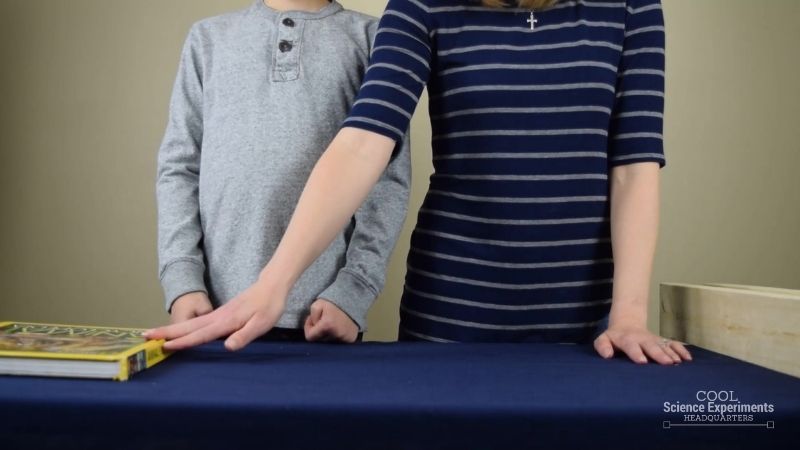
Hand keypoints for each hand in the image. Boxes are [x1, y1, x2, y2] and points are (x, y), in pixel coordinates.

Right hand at [145, 279, 286, 351]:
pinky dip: (183, 327)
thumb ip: (244, 335)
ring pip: (190, 323)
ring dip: (171, 329)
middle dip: (166, 332)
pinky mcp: (220, 314)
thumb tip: (227, 347)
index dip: (183, 342)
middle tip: (144, 337)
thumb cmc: (269, 306)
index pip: (201, 334)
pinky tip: (178, 332)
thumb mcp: (262, 323)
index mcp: (225, 321)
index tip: (164, 346)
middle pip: (188, 326)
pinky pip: (197, 322)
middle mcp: (217, 317)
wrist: (271, 286)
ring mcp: (217, 314)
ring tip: (153, 334)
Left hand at [304, 299, 358, 342]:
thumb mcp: (318, 304)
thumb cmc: (334, 303)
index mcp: (327, 326)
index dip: (308, 328)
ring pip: (328, 342)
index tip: (313, 321)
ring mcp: (345, 339)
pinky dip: (335, 336)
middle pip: (319, 340)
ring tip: (330, 323)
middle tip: (321, 321)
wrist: (353, 302)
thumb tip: (313, 326)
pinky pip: (338, 342)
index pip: (310, 337)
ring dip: (326, 334)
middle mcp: (336, 335)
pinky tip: (338, 328)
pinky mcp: (351, 340)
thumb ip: (311, 316)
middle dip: (317, 331)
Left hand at [594, 324, 691, 364]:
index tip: (642, 361)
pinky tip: (688, 359)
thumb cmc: (614, 338)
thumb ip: (602, 346)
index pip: (631, 346)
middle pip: (651, 346)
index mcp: (627, 339)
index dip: (636, 353)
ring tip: (678, 362)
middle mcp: (642, 339)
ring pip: (664, 345)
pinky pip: (673, 344)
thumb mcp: (603, 339)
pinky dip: (681, 350)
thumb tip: (607, 356)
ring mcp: (654, 340)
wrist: (627, 324)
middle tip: (667, 363)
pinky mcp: (663, 341)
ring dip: (672, 353)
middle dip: (659, 354)